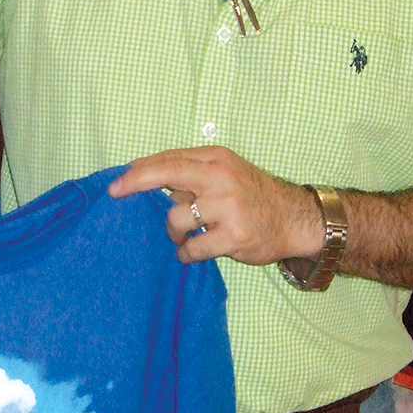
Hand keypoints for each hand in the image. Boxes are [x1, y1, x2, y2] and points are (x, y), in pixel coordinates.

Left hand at [108, 145, 323, 265]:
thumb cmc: (252, 196)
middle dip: (136, 183)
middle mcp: (221, 178)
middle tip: (116, 193)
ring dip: (174, 233)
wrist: (295, 218)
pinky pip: (193, 247)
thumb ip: (190, 173)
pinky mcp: (235, 235)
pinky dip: (187, 253)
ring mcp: (229, 206)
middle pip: (168, 173)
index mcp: (216, 159)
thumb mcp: (224, 173)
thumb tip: (142, 176)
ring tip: (185, 237)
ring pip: (176, 218)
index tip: (116, 181)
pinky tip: (193, 252)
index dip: (139, 170)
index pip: (169, 159)